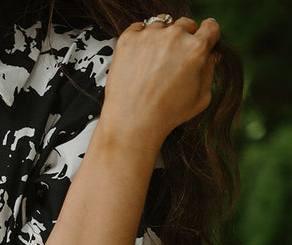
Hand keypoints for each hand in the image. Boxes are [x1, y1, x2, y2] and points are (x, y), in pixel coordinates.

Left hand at [100, 16, 221, 152]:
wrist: (132, 124)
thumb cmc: (167, 116)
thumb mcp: (200, 99)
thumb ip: (210, 71)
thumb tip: (211, 54)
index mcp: (196, 49)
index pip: (210, 26)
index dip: (206, 35)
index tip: (201, 40)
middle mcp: (175, 37)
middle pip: (185, 24)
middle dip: (183, 38)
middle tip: (173, 60)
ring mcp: (150, 36)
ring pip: (162, 25)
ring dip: (161, 39)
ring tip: (153, 64)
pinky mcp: (129, 39)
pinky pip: (138, 29)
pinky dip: (140, 40)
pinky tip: (139, 60)